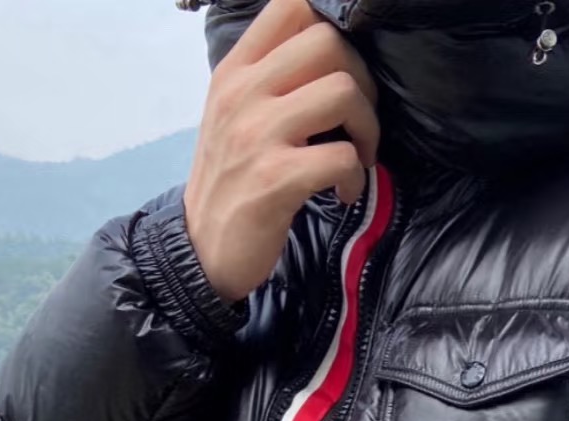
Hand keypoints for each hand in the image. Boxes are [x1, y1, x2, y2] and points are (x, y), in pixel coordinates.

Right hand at [184, 0, 380, 302]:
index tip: (342, 68)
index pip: (290, 6)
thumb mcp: (233, 114)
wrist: (201, 248)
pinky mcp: (277, 179)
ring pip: (343, 91)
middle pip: (327, 42)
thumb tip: (326, 51)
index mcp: (235, 70)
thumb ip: (269, 78)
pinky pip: (342, 156)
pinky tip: (343, 192)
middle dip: (362, 81)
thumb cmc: (229, 180)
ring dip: (367, 127)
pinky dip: (355, 176)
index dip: (332, 26)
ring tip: (358, 155)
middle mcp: (244, 93)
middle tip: (357, 120)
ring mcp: (258, 134)